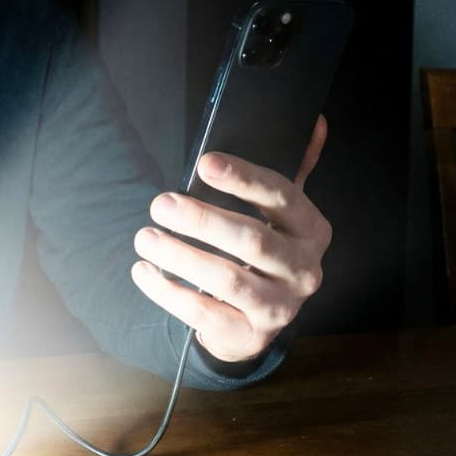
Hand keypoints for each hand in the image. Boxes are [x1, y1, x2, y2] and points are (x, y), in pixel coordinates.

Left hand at [131, 115, 331, 362]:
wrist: (256, 319)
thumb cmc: (261, 251)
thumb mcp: (279, 211)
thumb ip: (292, 167)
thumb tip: (313, 120)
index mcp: (309, 228)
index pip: (281, 195)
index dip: (242, 178)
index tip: (203, 163)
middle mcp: (303, 268)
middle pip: (251, 240)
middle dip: (201, 219)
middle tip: (159, 204)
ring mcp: (281, 306)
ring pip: (227, 279)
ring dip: (180, 256)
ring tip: (144, 238)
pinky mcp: (251, 334)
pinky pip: (205, 313)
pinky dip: (169, 292)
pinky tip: (143, 272)